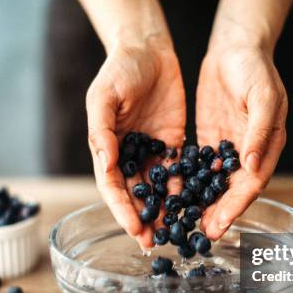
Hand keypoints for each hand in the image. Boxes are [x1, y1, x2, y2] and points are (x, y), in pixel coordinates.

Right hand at [86, 40, 185, 248]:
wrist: (148, 49)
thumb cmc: (119, 69)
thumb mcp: (103, 96)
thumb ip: (101, 131)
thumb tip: (106, 165)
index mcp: (106, 147)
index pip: (112, 186)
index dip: (122, 210)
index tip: (135, 229)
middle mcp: (128, 156)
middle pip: (134, 195)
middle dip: (142, 219)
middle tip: (154, 243)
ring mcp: (151, 152)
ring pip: (157, 189)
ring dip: (163, 212)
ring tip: (173, 232)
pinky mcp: (172, 144)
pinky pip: (178, 172)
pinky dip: (183, 190)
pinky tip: (191, 206)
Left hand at [196, 45, 287, 239]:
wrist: (234, 48)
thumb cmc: (255, 68)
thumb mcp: (263, 96)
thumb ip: (259, 131)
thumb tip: (252, 165)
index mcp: (268, 145)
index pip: (252, 183)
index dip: (236, 206)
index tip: (221, 224)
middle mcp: (250, 153)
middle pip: (233, 190)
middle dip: (219, 213)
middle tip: (200, 233)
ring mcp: (229, 149)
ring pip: (216, 184)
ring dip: (204, 204)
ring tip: (187, 223)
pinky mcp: (211, 142)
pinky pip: (200, 168)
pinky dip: (192, 184)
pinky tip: (177, 197)